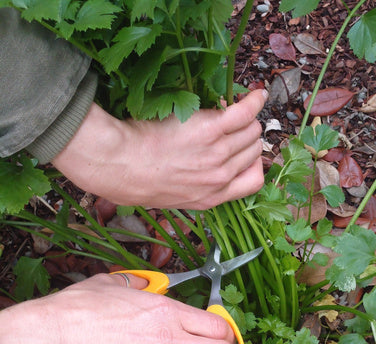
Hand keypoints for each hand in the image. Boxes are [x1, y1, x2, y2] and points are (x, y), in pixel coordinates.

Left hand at [52, 89, 266, 208]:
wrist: (122, 165)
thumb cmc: (139, 178)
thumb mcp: (175, 195)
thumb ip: (199, 186)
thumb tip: (211, 167)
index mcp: (213, 198)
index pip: (253, 180)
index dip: (250, 163)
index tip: (241, 151)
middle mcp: (221, 178)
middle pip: (253, 151)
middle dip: (245, 137)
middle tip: (229, 125)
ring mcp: (218, 154)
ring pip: (252, 132)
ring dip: (246, 119)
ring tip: (231, 110)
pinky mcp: (210, 130)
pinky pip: (245, 113)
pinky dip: (254, 101)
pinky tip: (255, 95)